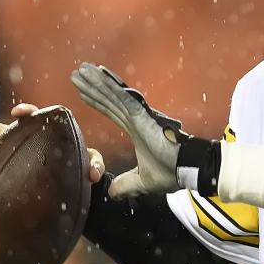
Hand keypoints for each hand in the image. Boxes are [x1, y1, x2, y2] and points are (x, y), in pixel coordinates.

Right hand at [0, 103, 105, 185]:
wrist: (68, 184)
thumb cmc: (79, 166)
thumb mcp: (89, 162)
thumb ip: (95, 163)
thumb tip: (94, 174)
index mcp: (43, 130)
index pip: (33, 115)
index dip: (25, 111)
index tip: (18, 113)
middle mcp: (24, 139)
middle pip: (3, 129)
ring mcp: (11, 153)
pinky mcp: (2, 168)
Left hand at [70, 63, 209, 198]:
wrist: (188, 168)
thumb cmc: (173, 171)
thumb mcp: (143, 181)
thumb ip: (127, 185)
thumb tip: (112, 193)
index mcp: (137, 130)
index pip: (113, 112)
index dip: (98, 102)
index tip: (83, 92)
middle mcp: (136, 119)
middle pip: (109, 100)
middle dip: (92, 87)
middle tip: (76, 74)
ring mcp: (138, 115)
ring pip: (112, 95)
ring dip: (95, 82)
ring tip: (79, 70)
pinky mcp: (140, 115)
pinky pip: (120, 98)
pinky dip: (107, 86)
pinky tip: (96, 75)